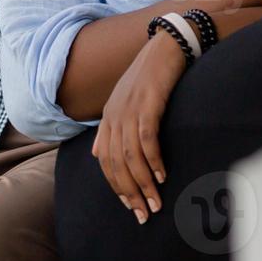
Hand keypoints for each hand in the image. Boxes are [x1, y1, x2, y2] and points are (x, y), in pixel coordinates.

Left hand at [91, 31, 185, 223]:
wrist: (166, 46)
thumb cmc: (149, 76)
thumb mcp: (124, 101)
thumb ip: (109, 128)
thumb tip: (96, 153)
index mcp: (108, 117)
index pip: (104, 161)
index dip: (115, 185)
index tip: (129, 206)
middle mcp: (114, 115)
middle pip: (115, 163)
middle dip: (129, 192)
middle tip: (143, 214)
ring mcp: (130, 109)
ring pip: (130, 156)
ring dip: (142, 183)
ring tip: (155, 203)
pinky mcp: (148, 103)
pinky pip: (146, 138)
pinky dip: (152, 159)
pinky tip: (161, 175)